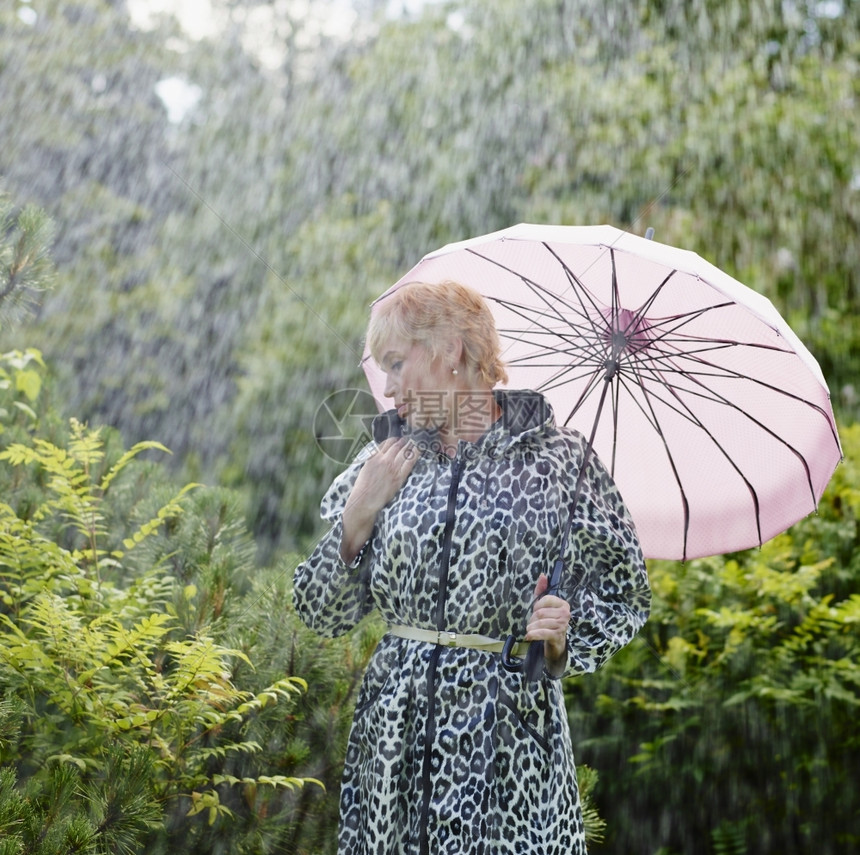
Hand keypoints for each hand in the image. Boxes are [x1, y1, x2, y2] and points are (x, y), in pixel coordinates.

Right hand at [340, 437, 417, 562]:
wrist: (364, 500)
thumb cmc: (362, 487)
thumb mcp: (364, 468)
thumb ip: (372, 459)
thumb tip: (378, 454)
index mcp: (374, 457)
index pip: (386, 443)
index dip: (394, 440)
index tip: (398, 439)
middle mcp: (383, 460)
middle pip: (397, 446)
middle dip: (404, 441)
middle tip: (409, 439)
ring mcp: (392, 468)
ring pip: (404, 452)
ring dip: (410, 446)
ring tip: (415, 442)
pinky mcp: (399, 477)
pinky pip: (409, 463)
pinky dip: (414, 455)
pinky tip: (418, 450)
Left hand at [525, 573, 570, 667]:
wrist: (555, 643)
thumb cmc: (548, 621)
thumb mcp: (543, 605)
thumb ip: (542, 590)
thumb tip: (542, 575)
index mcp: (563, 604)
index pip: (546, 599)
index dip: (537, 605)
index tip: (534, 610)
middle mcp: (565, 613)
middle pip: (541, 612)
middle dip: (532, 618)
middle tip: (531, 623)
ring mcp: (563, 625)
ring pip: (540, 622)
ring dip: (531, 627)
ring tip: (530, 629)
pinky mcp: (558, 636)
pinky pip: (542, 633)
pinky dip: (533, 634)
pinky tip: (528, 636)